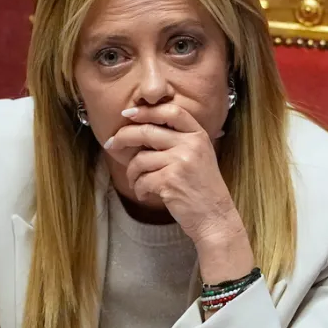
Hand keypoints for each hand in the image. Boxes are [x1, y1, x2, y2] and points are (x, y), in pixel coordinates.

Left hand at [107, 103, 237, 242]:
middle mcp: (191, 144)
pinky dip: (139, 189)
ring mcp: (181, 161)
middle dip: (124, 137)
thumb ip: (178, 140)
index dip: (147, 110)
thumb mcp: (199, 156)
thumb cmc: (202, 188)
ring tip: (136, 182)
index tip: (128, 113)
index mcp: (198, 135)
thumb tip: (141, 129)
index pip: (171, 111)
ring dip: (132, 173)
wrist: (215, 217)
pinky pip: (142, 179)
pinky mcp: (170, 180)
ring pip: (140, 159)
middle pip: (147, 131)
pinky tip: (145, 194)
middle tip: (112, 144)